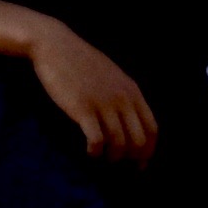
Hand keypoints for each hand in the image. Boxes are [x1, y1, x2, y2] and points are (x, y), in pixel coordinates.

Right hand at [25, 20, 158, 162]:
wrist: (54, 45)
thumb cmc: (81, 60)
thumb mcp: (112, 74)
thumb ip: (124, 95)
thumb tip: (131, 122)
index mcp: (132, 91)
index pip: (152, 129)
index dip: (148, 150)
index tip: (140, 163)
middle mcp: (122, 99)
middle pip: (138, 141)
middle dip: (131, 158)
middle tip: (119, 162)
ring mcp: (103, 104)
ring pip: (119, 144)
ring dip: (112, 157)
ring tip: (102, 157)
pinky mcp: (83, 109)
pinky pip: (97, 140)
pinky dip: (95, 152)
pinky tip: (89, 151)